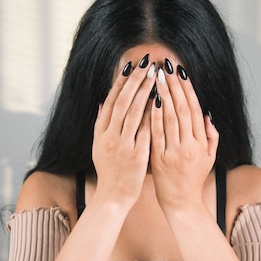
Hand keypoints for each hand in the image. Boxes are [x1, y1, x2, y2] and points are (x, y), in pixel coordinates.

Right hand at [92, 55, 156, 207]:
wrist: (113, 196)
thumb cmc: (109, 171)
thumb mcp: (98, 147)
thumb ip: (101, 124)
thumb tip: (103, 102)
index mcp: (100, 133)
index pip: (112, 101)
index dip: (121, 83)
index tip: (131, 67)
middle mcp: (110, 137)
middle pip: (123, 103)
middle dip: (135, 81)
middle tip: (147, 64)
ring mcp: (123, 146)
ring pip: (134, 113)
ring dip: (145, 93)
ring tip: (155, 77)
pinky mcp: (137, 156)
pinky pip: (146, 131)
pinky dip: (153, 115)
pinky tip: (162, 102)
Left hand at [150, 60, 218, 211]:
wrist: (182, 204)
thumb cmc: (193, 179)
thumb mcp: (209, 158)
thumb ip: (211, 137)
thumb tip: (207, 115)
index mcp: (201, 143)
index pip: (195, 110)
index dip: (188, 90)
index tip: (180, 73)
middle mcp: (190, 146)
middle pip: (182, 110)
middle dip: (174, 86)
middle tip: (166, 67)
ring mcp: (174, 153)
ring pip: (170, 119)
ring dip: (163, 96)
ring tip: (156, 77)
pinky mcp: (160, 160)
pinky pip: (156, 135)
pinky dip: (153, 117)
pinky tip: (150, 101)